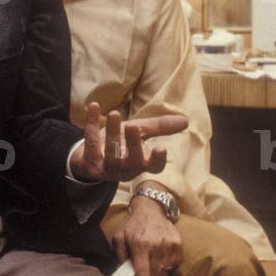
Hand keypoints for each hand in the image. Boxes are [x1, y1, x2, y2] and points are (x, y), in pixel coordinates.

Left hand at [69, 102, 187, 182]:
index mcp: (142, 163)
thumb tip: (186, 120)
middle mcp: (126, 169)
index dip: (157, 160)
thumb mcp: (142, 133)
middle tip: (133, 127)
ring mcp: (107, 168)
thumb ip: (161, 128)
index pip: (154, 167)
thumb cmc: (122, 143)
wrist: (91, 158)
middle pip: (132, 161)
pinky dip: (91, 124)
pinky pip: (90, 143)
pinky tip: (94, 106)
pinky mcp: (90, 163)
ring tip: (115, 114)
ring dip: (112, 133)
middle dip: (133, 144)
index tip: (161, 148)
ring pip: (110, 153)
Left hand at [112, 191, 181, 275]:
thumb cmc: (133, 225)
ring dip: (159, 273)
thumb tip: (123, 271)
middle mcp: (156, 246)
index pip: (144, 275)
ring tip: (153, 266)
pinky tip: (161, 260)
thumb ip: (120, 255)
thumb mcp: (119, 237)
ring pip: (166, 271)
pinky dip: (168, 266)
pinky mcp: (177, 243)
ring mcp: (168, 244)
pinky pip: (175, 263)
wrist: (150, 208)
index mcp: (140, 245)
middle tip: (146, 274)